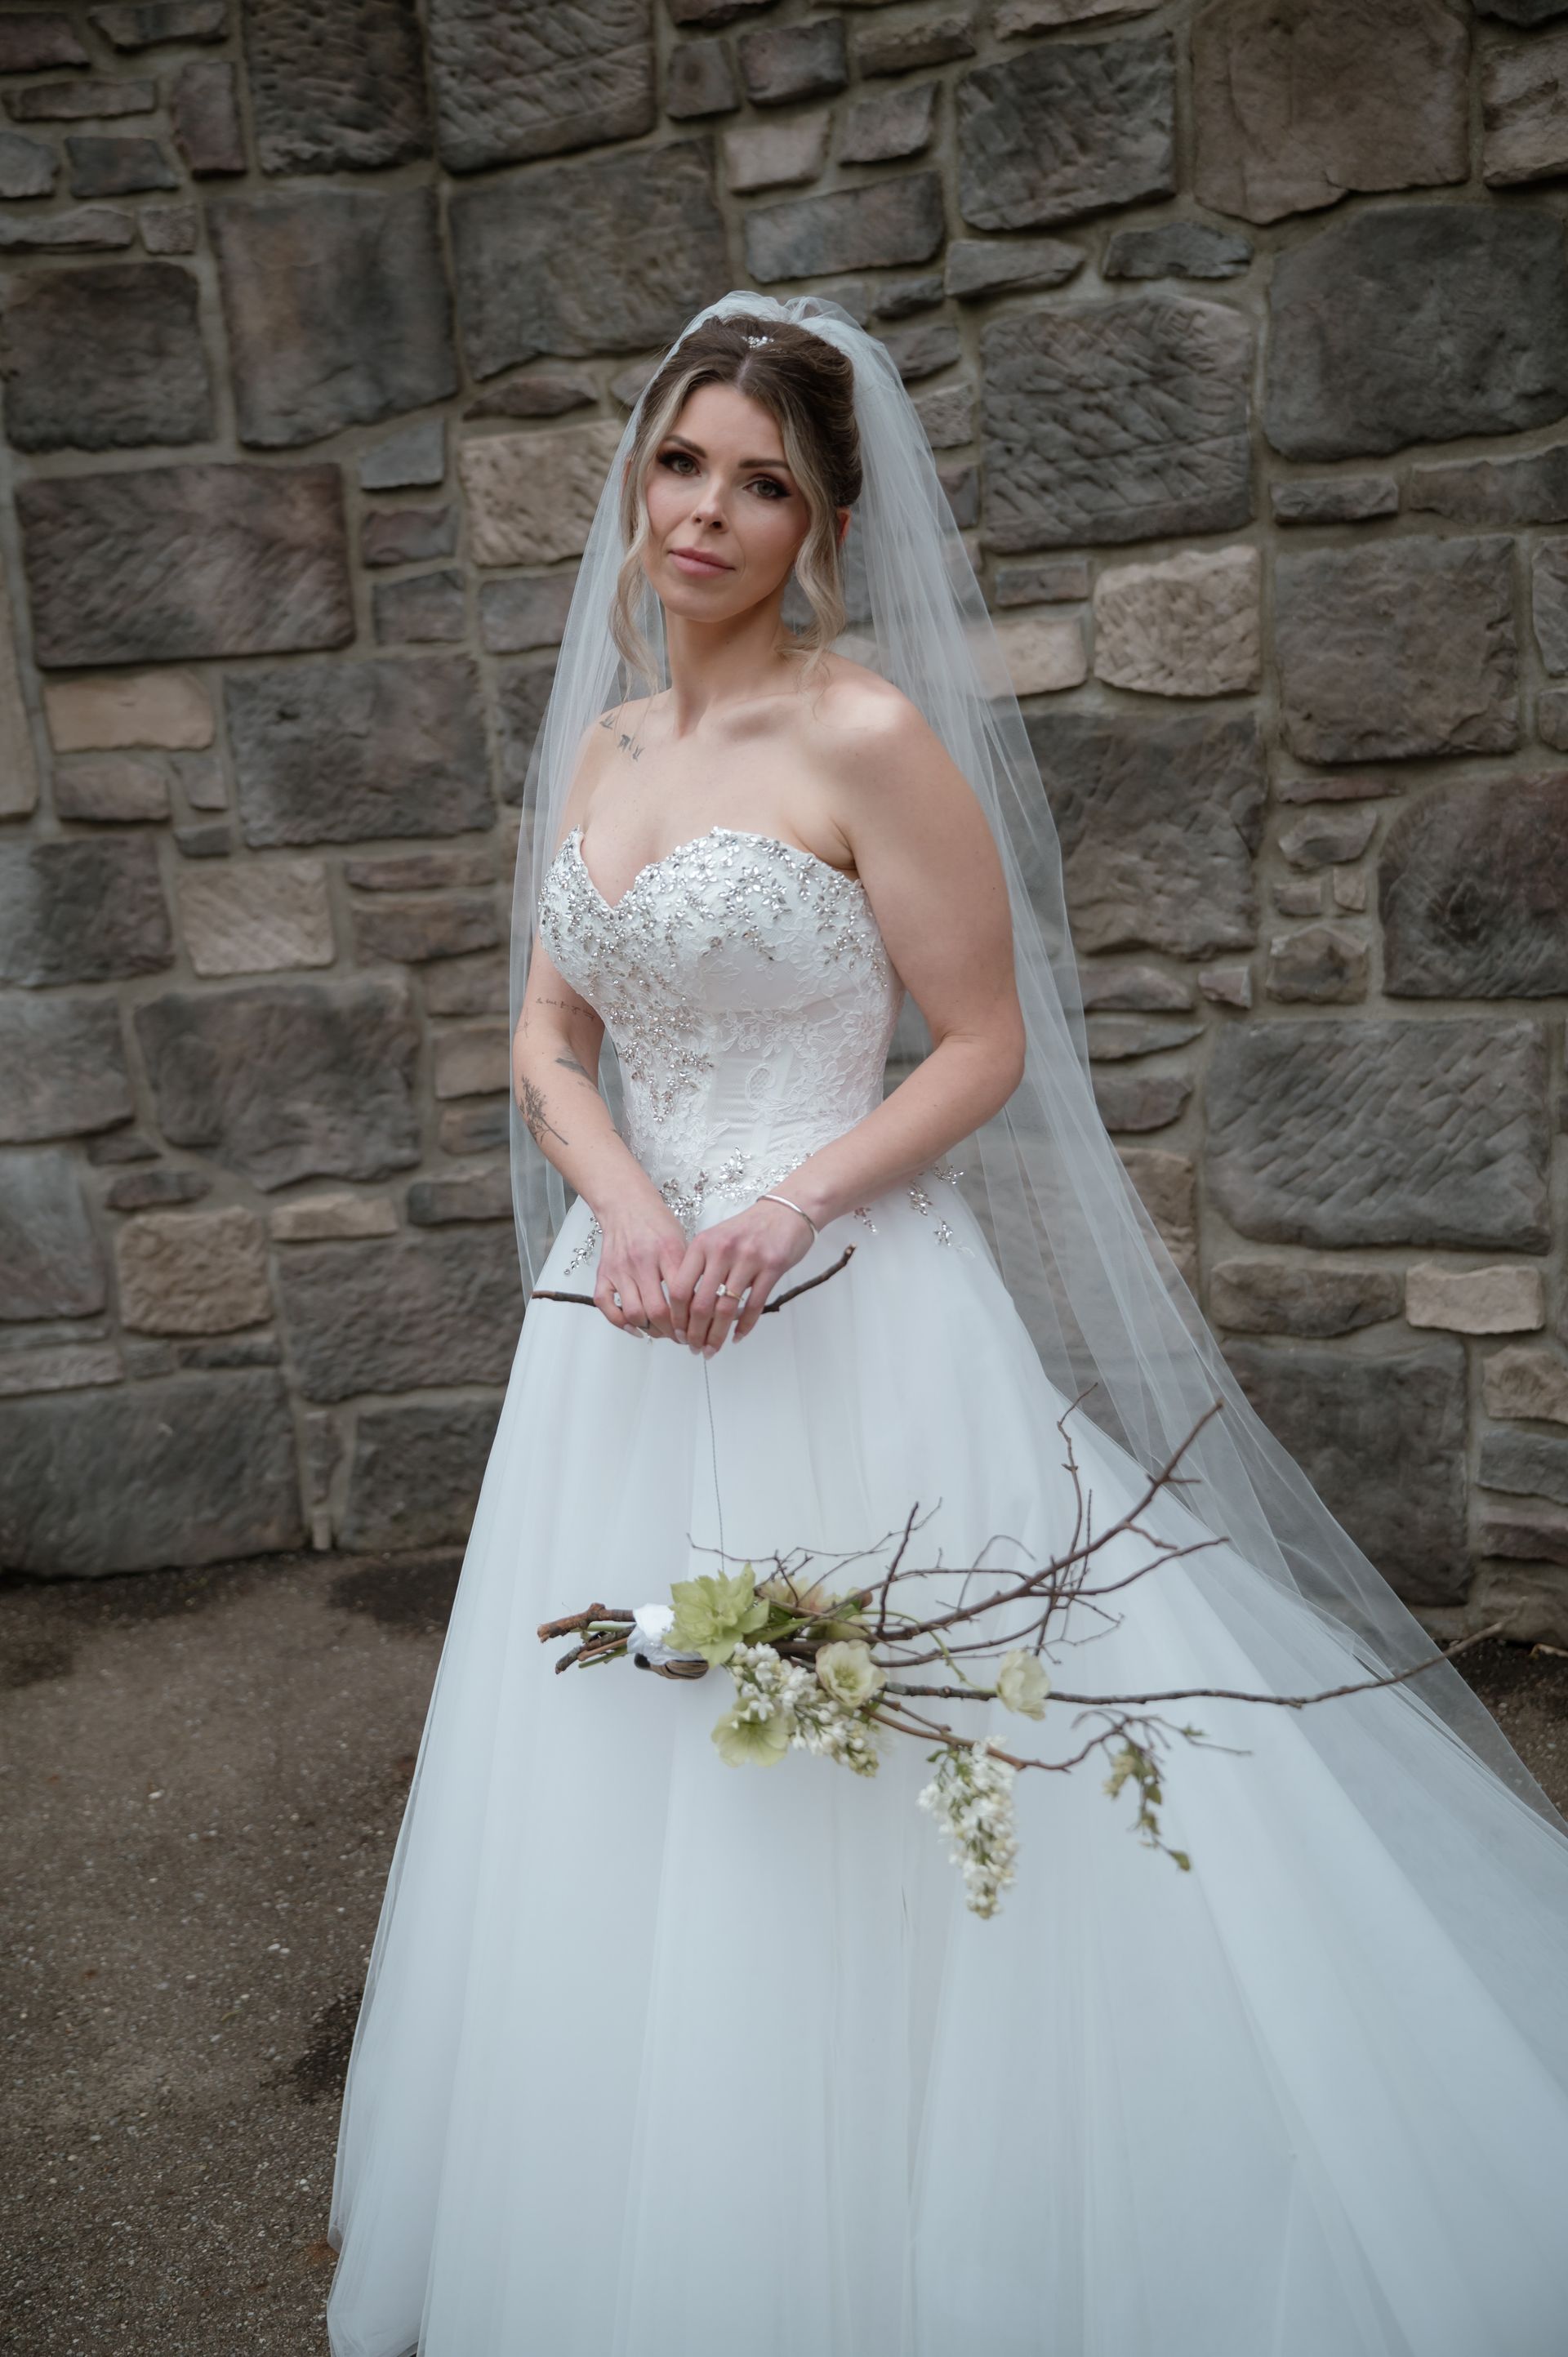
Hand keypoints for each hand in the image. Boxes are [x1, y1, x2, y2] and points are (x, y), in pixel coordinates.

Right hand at [592, 1193, 690, 1340]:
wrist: (626, 1205)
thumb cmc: (657, 1223)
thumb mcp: (683, 1241)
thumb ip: (690, 1272)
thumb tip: (705, 1304)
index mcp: (668, 1252)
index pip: (682, 1296)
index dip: (692, 1320)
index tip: (698, 1329)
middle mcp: (642, 1261)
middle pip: (658, 1310)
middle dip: (672, 1332)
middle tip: (681, 1337)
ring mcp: (621, 1269)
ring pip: (634, 1313)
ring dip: (650, 1331)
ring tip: (662, 1332)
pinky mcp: (604, 1274)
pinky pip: (606, 1306)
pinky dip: (620, 1322)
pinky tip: (635, 1327)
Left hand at [670, 1197, 814, 1356]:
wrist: (786, 1210)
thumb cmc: (750, 1228)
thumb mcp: (717, 1239)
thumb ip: (702, 1267)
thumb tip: (688, 1307)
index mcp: (703, 1244)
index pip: (680, 1287)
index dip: (676, 1316)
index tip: (677, 1332)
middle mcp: (722, 1250)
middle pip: (700, 1303)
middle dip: (695, 1333)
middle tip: (694, 1348)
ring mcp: (748, 1259)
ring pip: (726, 1309)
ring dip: (717, 1335)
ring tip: (712, 1349)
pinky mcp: (772, 1267)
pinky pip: (754, 1305)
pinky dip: (745, 1326)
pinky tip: (737, 1336)